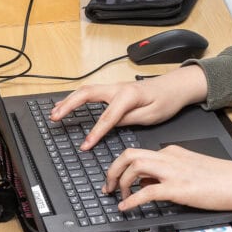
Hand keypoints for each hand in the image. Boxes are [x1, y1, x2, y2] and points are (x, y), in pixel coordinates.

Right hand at [50, 65, 208, 149]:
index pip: (107, 117)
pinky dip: (78, 97)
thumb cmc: (167, 100)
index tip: (85, 145)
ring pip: (87, 90)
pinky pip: (92, 92)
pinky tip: (70, 104)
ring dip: (69, 100)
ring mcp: (116, 86)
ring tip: (55, 112)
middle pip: (87, 93)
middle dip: (68, 105)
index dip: (94, 133)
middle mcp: (119, 87)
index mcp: (129, 95)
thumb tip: (110, 125)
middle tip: (54, 117)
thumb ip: (129, 120)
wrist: (177, 86)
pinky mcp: (116, 90)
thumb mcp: (151, 115)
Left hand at [104, 145, 231, 212]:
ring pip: (135, 167)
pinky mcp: (178, 188)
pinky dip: (132, 200)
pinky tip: (126, 207)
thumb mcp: (189, 168)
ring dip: (121, 182)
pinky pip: (147, 192)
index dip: (121, 166)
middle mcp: (169, 157)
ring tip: (119, 197)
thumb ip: (167, 172)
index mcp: (172, 151)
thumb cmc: (218, 178)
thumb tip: (146, 183)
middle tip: (108, 186)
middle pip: (130, 154)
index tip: (115, 179)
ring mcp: (173, 172)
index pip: (138, 152)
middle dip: (113, 170)